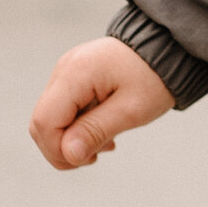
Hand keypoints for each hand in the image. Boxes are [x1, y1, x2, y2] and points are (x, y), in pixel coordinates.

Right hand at [29, 37, 174, 170]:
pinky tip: (103, 129)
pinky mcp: (73, 78)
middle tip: (98, 155)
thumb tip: (69, 154)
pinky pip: (63, 110)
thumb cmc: (154, 77)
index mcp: (75, 74)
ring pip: (51, 119)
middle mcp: (64, 70)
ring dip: (72, 139)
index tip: (91, 158)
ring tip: (107, 142)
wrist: (165, 49)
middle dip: (63, 148)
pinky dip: (77, 127)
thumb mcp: (131, 110)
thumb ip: (96, 131)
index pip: (44, 122)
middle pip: (42, 122)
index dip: (58, 149)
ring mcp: (66, 73)